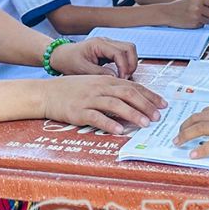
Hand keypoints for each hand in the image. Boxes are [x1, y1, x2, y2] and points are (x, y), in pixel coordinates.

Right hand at [41, 76, 167, 134]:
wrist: (46, 93)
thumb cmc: (72, 90)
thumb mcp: (94, 83)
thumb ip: (112, 89)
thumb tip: (133, 100)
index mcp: (105, 80)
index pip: (132, 86)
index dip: (149, 95)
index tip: (162, 104)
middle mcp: (99, 87)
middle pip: (127, 93)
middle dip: (145, 104)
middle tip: (157, 116)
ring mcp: (89, 99)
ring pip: (115, 104)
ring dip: (132, 114)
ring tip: (145, 123)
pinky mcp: (78, 111)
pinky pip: (96, 117)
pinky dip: (109, 123)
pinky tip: (120, 130)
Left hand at [49, 37, 137, 77]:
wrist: (60, 56)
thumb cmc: (68, 61)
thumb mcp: (82, 70)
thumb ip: (100, 73)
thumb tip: (116, 78)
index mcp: (98, 44)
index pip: (119, 52)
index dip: (124, 67)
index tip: (122, 79)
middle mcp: (105, 41)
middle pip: (129, 48)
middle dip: (131, 64)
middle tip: (126, 78)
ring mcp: (108, 45)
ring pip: (129, 50)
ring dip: (130, 63)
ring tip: (124, 77)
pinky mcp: (109, 51)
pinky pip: (123, 54)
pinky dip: (125, 64)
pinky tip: (120, 74)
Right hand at [161, 0, 208, 27]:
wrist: (167, 13)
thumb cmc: (180, 5)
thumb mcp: (191, 0)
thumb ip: (202, 2)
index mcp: (199, 0)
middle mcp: (199, 8)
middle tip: (204, 14)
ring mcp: (197, 17)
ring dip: (205, 20)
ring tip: (196, 17)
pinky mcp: (194, 25)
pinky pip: (202, 25)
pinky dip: (199, 24)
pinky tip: (191, 21)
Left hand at [173, 101, 208, 157]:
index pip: (204, 112)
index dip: (192, 120)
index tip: (186, 127)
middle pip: (197, 118)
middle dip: (184, 127)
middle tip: (176, 136)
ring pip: (201, 129)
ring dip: (186, 136)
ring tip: (177, 144)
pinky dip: (200, 150)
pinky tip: (192, 155)